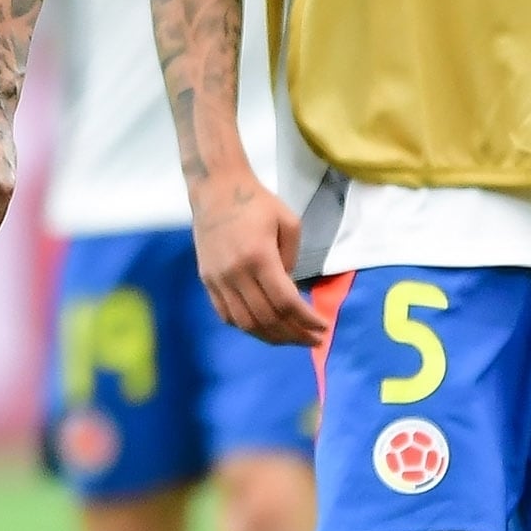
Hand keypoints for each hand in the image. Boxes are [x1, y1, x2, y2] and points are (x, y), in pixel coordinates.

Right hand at [190, 170, 318, 343]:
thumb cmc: (256, 202)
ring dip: (271, 337)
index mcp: (259, 257)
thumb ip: (292, 259)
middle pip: (267, 318)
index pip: (285, 302)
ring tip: (291, 339)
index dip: (306, 320)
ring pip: (245, 323)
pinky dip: (248, 327)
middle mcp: (236, 273)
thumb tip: (290, 289)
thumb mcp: (288, 222)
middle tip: (313, 340)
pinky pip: (227, 315)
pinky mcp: (207, 281)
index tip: (323, 328)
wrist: (216, 190)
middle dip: (294, 334)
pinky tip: (264, 329)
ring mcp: (218, 280)